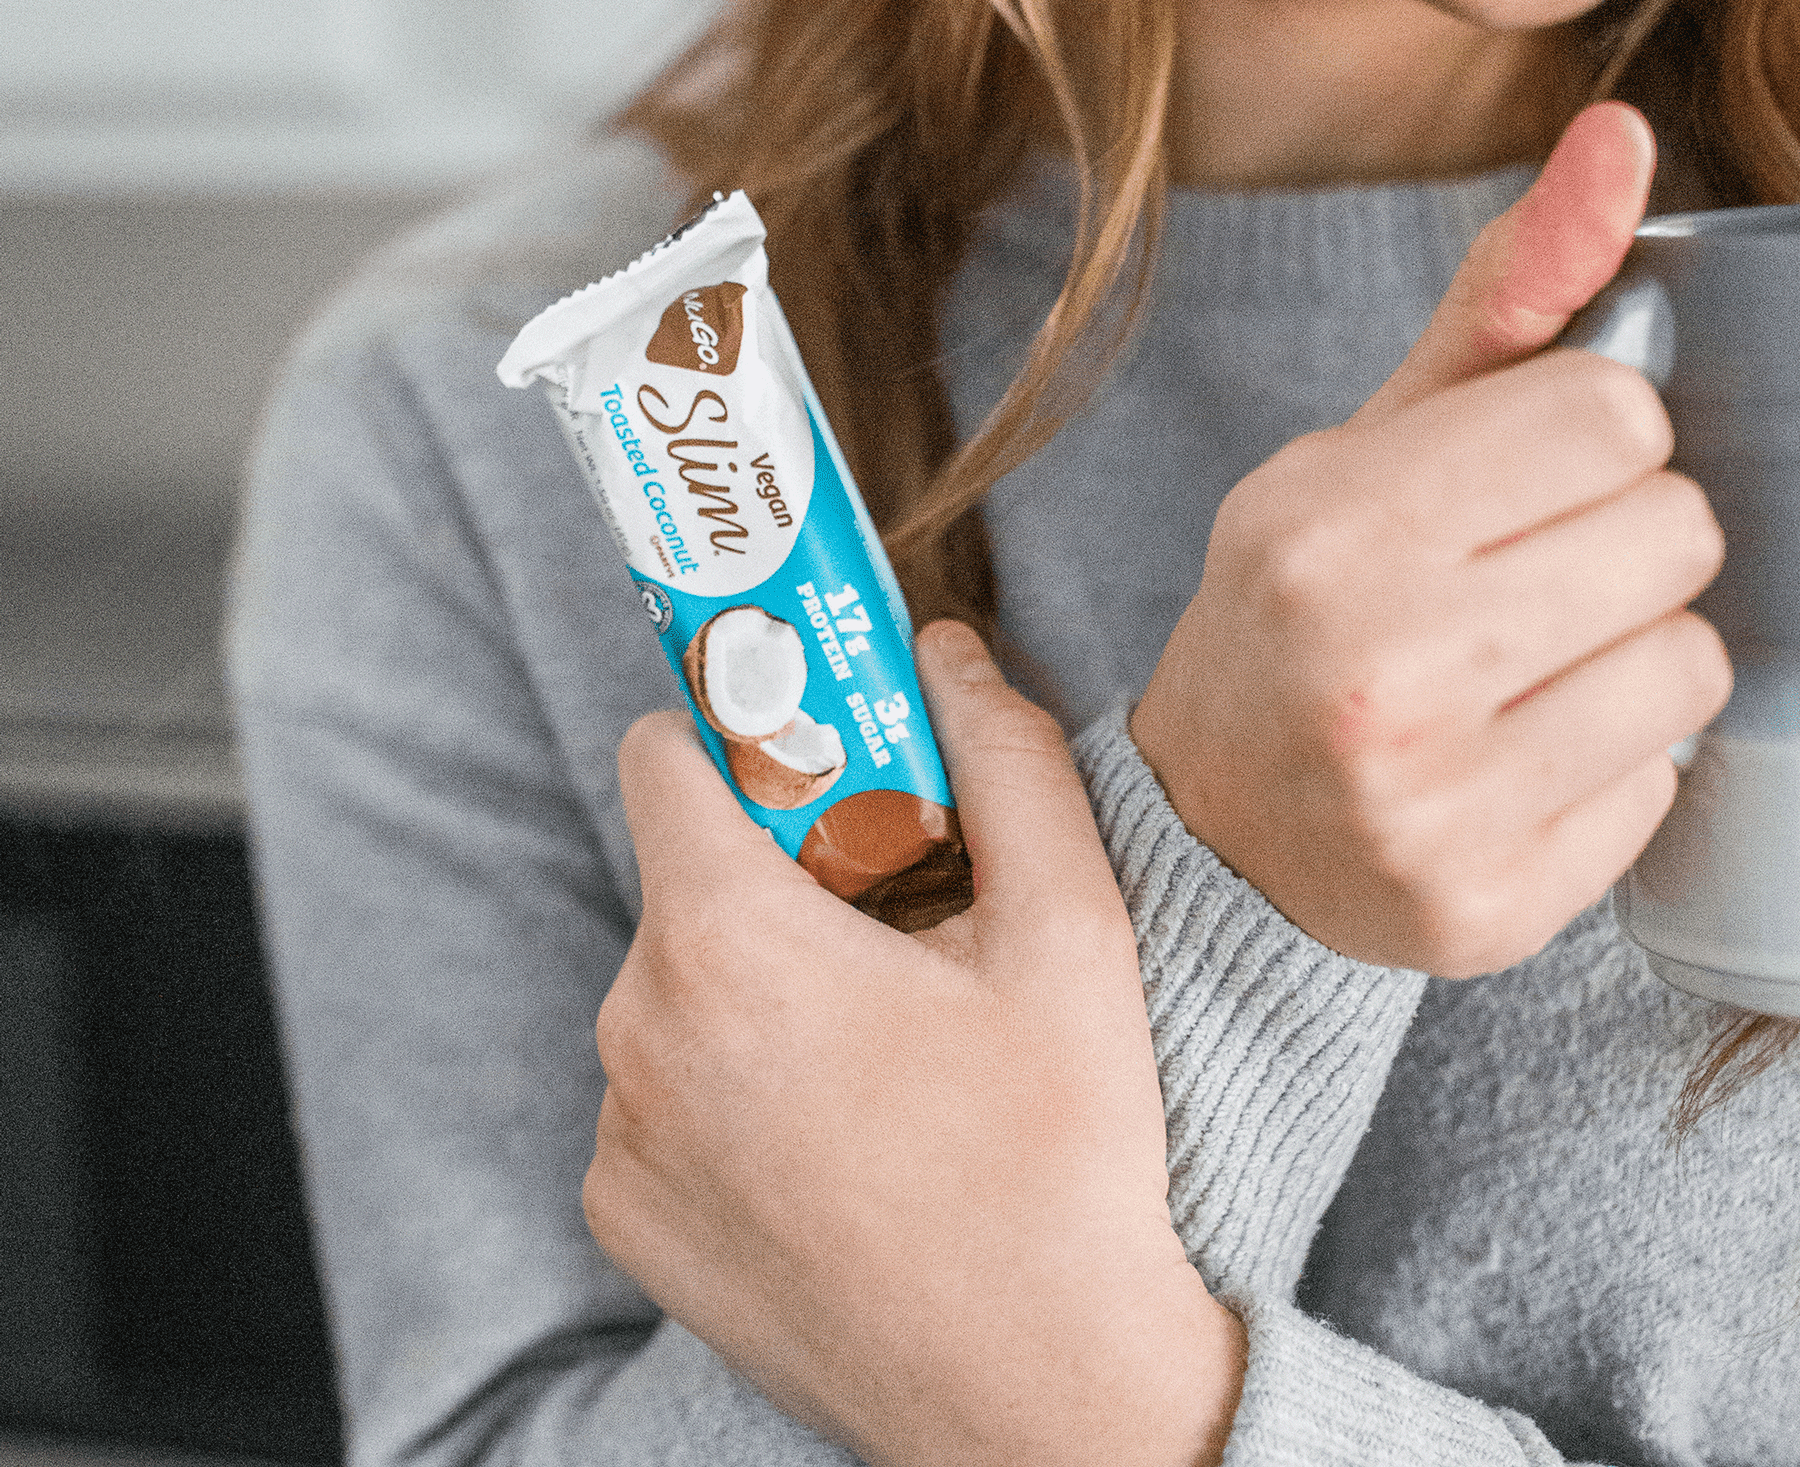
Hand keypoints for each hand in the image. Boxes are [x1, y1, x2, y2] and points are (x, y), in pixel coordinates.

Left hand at [586, 622, 1245, 1466]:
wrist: (1039, 1399)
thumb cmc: (1059, 1154)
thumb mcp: (1070, 931)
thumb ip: (1006, 757)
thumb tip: (947, 648)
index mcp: (726, 939)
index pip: (664, 751)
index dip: (745, 736)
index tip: (820, 766)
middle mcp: (637, 1029)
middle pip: (683, 876)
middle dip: (776, 872)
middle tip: (893, 925)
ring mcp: (620, 1134)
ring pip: (672, 985)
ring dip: (753, 985)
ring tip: (877, 1050)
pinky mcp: (624, 1217)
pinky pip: (656, 1092)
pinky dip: (724, 1087)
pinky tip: (832, 1140)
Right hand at [1132, 102, 1731, 977]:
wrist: (1216, 821)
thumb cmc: (1295, 607)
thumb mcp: (1360, 448)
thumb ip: (1501, 303)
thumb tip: (1624, 135)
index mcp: (1326, 529)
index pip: (1614, 412)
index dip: (1591, 436)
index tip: (1525, 480)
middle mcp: (1373, 667)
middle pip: (1674, 532)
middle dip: (1623, 540)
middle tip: (1526, 579)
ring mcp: (1431, 804)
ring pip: (1689, 663)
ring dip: (1632, 651)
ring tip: (1527, 671)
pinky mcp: (1485, 907)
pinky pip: (1662, 781)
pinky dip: (1612, 759)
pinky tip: (1517, 759)